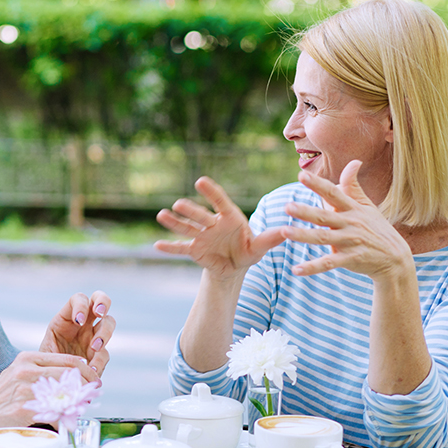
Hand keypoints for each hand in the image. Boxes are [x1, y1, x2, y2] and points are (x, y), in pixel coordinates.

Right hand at [0, 351, 97, 431]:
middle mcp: (28, 370)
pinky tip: (66, 423)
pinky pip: (53, 413)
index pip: (68, 360)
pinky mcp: (24, 409)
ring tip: (81, 408)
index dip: (86, 372)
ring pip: (65, 394)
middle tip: (92, 396)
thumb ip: (42, 372)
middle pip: (70, 376)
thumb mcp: (18, 373)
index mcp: (28, 358)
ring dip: (77, 403)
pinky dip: (63, 419)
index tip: (94, 380)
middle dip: (86, 387)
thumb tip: (72, 379)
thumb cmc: (1, 395)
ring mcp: (26, 389)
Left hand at [39, 291, 114, 374]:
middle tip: (99, 314)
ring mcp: (94, 337)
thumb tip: (68, 353)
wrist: (50, 383)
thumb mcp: (44, 353)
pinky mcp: (99, 355)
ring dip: (105, 333)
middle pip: (100, 300)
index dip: (81, 305)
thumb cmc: (45, 365)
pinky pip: (105, 354)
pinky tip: (91, 369)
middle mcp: (84, 323)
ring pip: (109, 322)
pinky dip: (100, 361)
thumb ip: (55, 350)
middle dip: (102, 303)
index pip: (78, 299)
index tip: (78, 321)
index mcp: (66, 317)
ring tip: (94, 348)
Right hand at [155, 176, 287, 279]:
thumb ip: (271, 238)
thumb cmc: (248, 251)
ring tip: (162, 215)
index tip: (200, 181)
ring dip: (174, 222)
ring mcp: (201, 235)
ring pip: (187, 227)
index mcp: (230, 218)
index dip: (211, 192)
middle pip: (200, 215)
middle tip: (179, 203)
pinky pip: (181, 248)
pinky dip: (170, 247)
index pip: (220, 202)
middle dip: (191, 210)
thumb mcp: (259, 247)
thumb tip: (290, 230)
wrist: (234, 266)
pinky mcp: (194, 249)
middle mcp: (212, 223)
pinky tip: (156, 246)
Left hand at [283, 161, 413, 280]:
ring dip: (304, 235)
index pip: (334, 193)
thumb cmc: (376, 228)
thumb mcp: (367, 206)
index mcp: (353, 209)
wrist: (395, 258)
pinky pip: (329, 263)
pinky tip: (296, 270)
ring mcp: (350, 242)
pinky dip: (313, 267)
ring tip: (285, 231)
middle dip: (306, 211)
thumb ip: (353, 185)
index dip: (318, 184)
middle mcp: (351, 224)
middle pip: (325, 216)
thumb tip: (354, 161)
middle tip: (287, 206)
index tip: (302, 175)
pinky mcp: (350, 259)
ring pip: (324, 238)